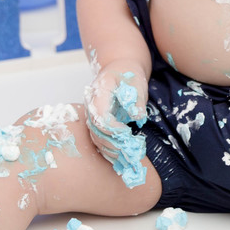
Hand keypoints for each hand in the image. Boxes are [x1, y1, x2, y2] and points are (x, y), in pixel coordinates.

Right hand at [83, 61, 149, 187]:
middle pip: (96, 130)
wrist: (120, 68)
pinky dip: (108, 149)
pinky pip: (99, 138)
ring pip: (96, 137)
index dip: (113, 129)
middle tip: (128, 154)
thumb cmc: (129, 73)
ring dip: (110, 150)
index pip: (100, 116)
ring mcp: (92, 114)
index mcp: (99, 92)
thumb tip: (138, 117)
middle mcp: (91, 104)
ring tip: (125, 161)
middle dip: (112, 145)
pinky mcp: (97, 121)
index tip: (128, 134)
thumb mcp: (136, 81)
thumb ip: (136, 99)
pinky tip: (119, 158)